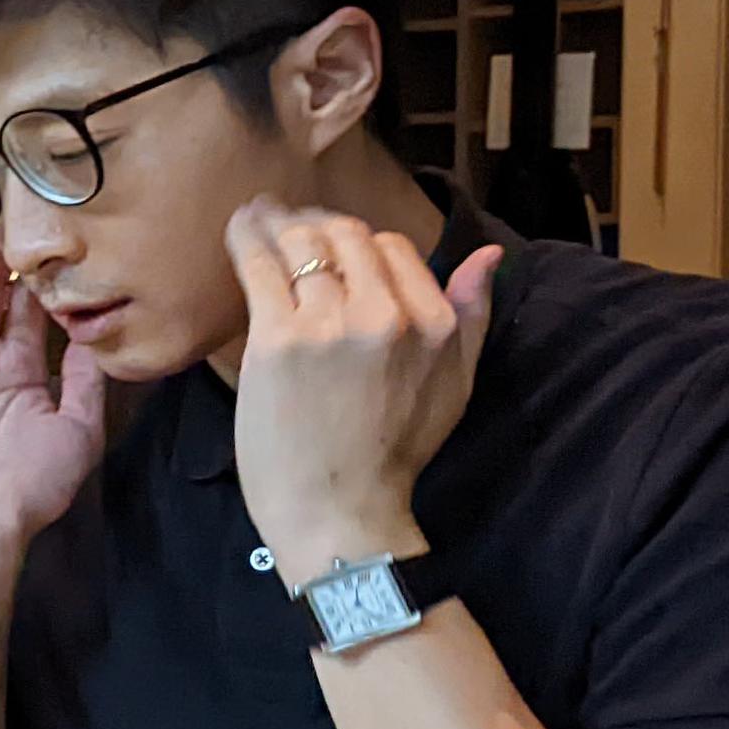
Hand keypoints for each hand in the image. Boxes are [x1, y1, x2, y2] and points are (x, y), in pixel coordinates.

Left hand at [224, 199, 499, 579]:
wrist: (340, 511)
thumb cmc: (393, 455)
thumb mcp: (456, 385)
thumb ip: (472, 314)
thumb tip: (488, 255)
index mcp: (434, 323)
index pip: (392, 246)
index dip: (358, 241)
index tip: (332, 245)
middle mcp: (387, 315)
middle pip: (346, 235)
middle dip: (316, 225)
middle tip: (290, 227)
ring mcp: (330, 325)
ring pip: (302, 242)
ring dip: (276, 224)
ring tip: (258, 218)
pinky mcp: (278, 339)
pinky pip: (259, 265)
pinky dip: (246, 238)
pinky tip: (240, 228)